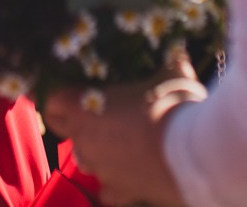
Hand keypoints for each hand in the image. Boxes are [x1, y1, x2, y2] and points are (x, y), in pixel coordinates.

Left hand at [43, 48, 204, 206]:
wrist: (195, 154)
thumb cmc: (173, 105)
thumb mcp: (172, 73)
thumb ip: (166, 63)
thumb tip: (177, 53)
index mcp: (82, 107)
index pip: (51, 100)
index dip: (59, 94)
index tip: (71, 89)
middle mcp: (83, 140)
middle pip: (63, 129)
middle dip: (76, 121)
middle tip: (100, 111)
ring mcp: (100, 169)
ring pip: (86, 159)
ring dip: (99, 150)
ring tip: (125, 140)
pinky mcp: (121, 192)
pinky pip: (109, 189)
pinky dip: (117, 182)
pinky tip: (134, 172)